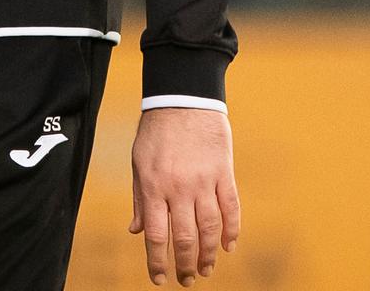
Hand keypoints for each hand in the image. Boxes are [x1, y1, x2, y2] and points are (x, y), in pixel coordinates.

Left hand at [129, 106, 239, 286]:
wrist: (182, 97)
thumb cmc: (156, 131)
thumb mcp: (139, 163)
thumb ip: (140, 198)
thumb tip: (137, 231)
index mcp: (154, 186)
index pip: (157, 235)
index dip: (158, 262)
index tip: (160, 280)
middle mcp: (179, 187)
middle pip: (185, 237)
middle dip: (186, 264)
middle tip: (188, 280)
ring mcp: (203, 180)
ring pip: (210, 227)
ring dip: (209, 254)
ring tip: (207, 270)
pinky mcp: (223, 171)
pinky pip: (231, 207)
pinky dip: (232, 229)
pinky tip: (229, 246)